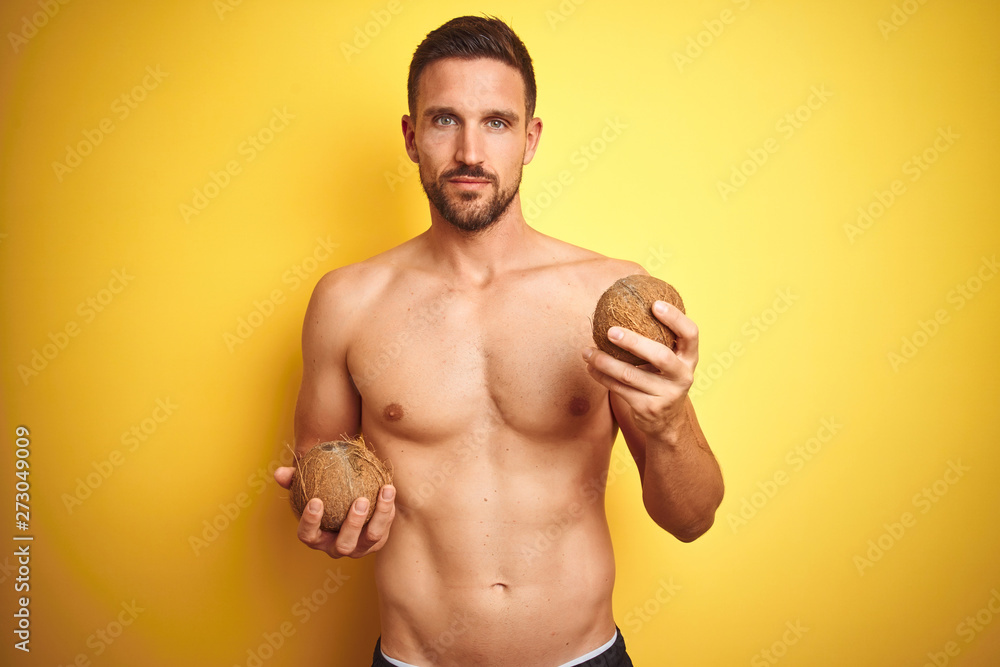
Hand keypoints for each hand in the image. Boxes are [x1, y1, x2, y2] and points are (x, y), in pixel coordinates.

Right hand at [274, 466, 395, 558]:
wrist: (350, 498)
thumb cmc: (324, 493)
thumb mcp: (310, 486)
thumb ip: (295, 480)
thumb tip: (279, 473)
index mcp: (317, 538)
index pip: (308, 535)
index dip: (310, 522)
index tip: (316, 500)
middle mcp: (337, 547)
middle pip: (343, 545)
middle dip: (352, 525)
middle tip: (359, 500)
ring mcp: (359, 548)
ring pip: (371, 538)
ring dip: (379, 516)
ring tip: (384, 492)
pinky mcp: (377, 542)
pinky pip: (385, 528)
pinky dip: (388, 509)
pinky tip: (389, 488)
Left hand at [582, 299, 698, 433]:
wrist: (667, 422)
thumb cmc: (661, 378)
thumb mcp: (669, 360)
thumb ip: (657, 339)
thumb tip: (625, 303)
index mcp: (689, 358)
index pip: (691, 334)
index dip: (675, 318)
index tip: (655, 304)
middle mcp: (683, 376)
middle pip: (660, 357)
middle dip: (634, 343)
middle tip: (610, 331)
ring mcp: (667, 395)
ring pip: (631, 376)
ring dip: (605, 362)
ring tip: (587, 352)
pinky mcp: (649, 409)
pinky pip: (620, 389)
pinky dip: (602, 377)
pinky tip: (590, 367)